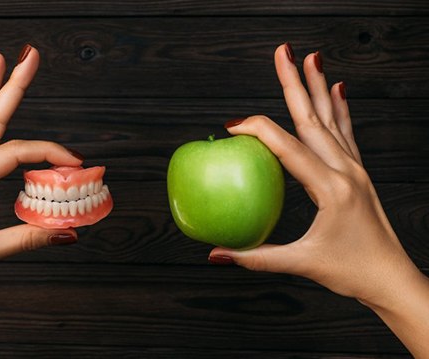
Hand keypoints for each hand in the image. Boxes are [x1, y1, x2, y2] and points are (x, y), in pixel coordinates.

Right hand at [209, 43, 428, 355]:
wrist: (393, 278)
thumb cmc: (351, 272)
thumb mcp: (302, 263)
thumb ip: (256, 258)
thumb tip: (216, 254)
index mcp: (331, 188)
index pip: (288, 147)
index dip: (258, 131)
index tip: (232, 126)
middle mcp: (346, 170)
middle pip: (312, 119)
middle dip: (294, 83)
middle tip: (283, 52)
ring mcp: (356, 169)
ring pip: (332, 119)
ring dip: (318, 87)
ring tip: (311, 59)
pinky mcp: (359, 174)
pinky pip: (347, 133)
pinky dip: (340, 109)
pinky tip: (339, 90)